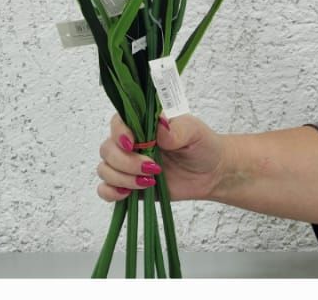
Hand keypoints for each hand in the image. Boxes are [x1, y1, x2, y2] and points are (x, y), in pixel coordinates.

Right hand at [96, 113, 227, 203]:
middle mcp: (129, 142)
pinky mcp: (129, 186)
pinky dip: (110, 192)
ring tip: (149, 182)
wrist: (212, 173)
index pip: (117, 123)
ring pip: (105, 169)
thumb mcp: (194, 131)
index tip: (133, 145)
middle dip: (126, 163)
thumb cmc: (202, 145)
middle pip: (107, 149)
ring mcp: (127, 165)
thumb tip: (160, 127)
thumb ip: (176, 129)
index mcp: (139, 123)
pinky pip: (106, 189)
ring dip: (122, 178)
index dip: (119, 134)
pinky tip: (126, 194)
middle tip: (153, 169)